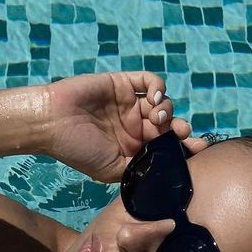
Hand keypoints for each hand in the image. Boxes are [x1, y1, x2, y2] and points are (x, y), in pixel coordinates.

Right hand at [42, 70, 210, 184]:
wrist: (51, 123)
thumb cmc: (77, 150)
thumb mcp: (112, 170)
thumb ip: (140, 168)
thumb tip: (168, 170)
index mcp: (133, 147)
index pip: (166, 146)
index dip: (185, 146)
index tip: (199, 149)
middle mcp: (134, 125)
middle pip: (169, 124)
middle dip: (180, 129)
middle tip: (183, 132)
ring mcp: (129, 103)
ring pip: (162, 103)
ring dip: (167, 110)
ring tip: (157, 119)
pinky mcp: (123, 84)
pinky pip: (149, 81)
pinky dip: (158, 87)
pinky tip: (155, 98)